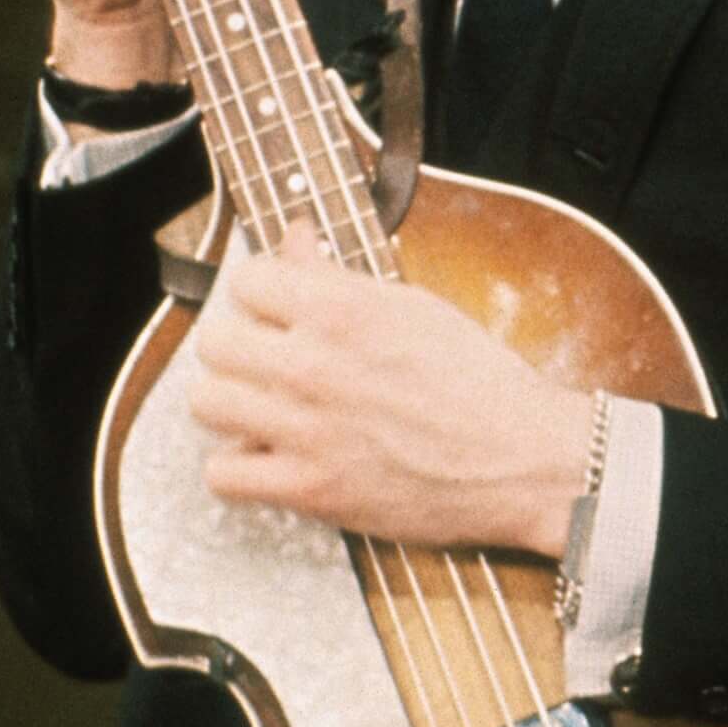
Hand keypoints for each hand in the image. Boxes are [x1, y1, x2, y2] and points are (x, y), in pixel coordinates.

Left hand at [188, 218, 596, 557]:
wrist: (520, 457)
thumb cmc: (479, 379)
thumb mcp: (415, 307)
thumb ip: (339, 276)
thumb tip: (293, 238)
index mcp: (346, 309)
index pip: (248, 279)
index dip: (265, 293)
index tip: (280, 308)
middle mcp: (315, 364)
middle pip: (214, 342)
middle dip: (242, 346)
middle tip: (271, 360)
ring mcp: (304, 429)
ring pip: (207, 403)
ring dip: (235, 404)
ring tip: (269, 407)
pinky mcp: (306, 488)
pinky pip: (222, 473)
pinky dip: (243, 466)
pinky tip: (275, 454)